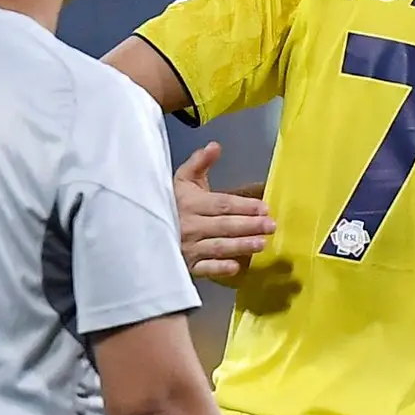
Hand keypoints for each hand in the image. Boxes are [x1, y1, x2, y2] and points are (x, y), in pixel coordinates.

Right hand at [176, 143, 275, 280]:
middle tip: (271, 226)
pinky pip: (203, 268)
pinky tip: (236, 267)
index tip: (264, 208)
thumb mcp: (182, 179)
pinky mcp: (186, 265)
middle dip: (249, 225)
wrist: (143, 226)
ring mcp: (188, 247)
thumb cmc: (171, 201)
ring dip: (240, 246)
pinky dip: (219, 268)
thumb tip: (215, 146)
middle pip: (224, 225)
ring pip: (218, 246)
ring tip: (261, 244)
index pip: (222, 204)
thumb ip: (199, 162)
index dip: (244, 206)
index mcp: (191, 203)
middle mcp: (190, 226)